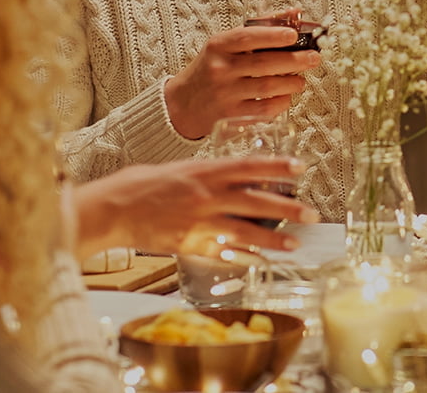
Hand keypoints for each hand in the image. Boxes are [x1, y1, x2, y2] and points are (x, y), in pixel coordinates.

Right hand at [71, 155, 317, 257]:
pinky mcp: (190, 243)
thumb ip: (206, 174)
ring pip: (246, 230)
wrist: (114, 208)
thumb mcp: (179, 169)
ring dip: (273, 238)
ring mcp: (200, 220)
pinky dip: (243, 257)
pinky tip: (260, 261)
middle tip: (311, 213)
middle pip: (257, 200)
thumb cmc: (142, 185)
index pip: (250, 166)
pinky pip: (223, 251)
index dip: (278, 167)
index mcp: (205, 170)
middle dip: (288, 208)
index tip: (300, 168)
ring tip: (295, 243)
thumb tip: (229, 178)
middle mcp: (208, 194)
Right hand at [163, 25, 321, 139]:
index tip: (294, 34)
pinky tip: (287, 97)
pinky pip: (263, 110)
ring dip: (291, 83)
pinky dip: (281, 103)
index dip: (273, 35)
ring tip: (301, 80)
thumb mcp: (226, 43)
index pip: (247, 37)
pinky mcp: (231, 116)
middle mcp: (220, 69)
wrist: (183, 104)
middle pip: (263, 64)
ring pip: (267, 88)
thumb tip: (296, 12)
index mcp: (218, 46)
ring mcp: (225, 94)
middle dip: (294, 60)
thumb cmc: (211, 67)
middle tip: (314, 58)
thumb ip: (261, 27)